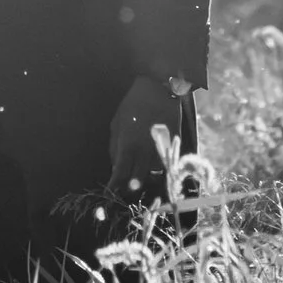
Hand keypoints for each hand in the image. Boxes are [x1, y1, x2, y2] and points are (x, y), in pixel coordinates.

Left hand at [105, 73, 181, 197]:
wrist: (159, 88)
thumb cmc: (133, 105)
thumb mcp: (117, 124)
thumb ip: (115, 148)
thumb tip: (115, 168)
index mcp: (129, 145)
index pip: (120, 174)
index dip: (114, 187)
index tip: (109, 194)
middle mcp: (146, 150)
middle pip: (138, 180)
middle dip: (130, 186)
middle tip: (125, 186)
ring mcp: (161, 149)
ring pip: (154, 174)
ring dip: (146, 175)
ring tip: (140, 169)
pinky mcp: (174, 146)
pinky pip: (166, 162)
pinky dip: (159, 165)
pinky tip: (153, 157)